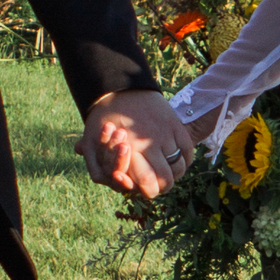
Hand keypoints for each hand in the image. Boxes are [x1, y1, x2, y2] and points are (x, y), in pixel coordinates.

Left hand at [80, 88, 196, 200]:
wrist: (120, 88)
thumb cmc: (104, 119)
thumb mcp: (92, 143)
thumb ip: (96, 168)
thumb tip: (112, 183)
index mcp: (129, 150)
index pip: (147, 182)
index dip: (149, 191)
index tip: (147, 189)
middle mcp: (149, 144)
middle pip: (166, 180)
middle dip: (163, 186)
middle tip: (159, 184)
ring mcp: (165, 134)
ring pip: (179, 168)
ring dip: (175, 174)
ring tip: (168, 172)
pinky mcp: (175, 125)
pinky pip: (188, 152)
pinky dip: (185, 160)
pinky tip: (177, 160)